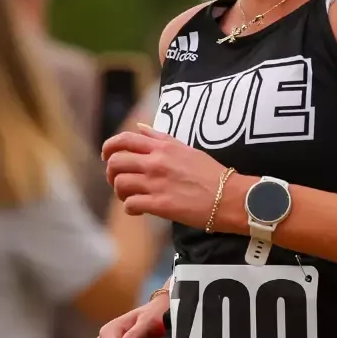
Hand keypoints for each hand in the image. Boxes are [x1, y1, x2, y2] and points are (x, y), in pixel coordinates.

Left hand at [103, 126, 244, 229]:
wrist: (230, 197)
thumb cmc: (211, 174)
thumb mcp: (186, 148)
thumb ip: (160, 138)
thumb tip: (140, 128)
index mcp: (163, 147)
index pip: (124, 140)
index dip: (109, 147)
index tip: (107, 156)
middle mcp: (156, 163)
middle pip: (116, 162)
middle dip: (111, 172)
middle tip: (119, 180)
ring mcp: (157, 184)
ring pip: (120, 183)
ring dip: (120, 192)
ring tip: (130, 196)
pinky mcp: (160, 205)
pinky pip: (131, 204)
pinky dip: (131, 208)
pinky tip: (139, 210)